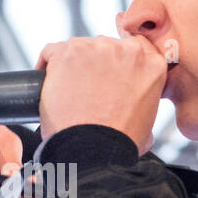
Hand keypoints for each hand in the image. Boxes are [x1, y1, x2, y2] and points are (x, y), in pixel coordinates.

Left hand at [35, 30, 166, 154]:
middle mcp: (126, 49)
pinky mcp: (67, 52)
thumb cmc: (118, 143)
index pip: (135, 50)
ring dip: (73, 64)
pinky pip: (52, 52)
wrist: (93, 150)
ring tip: (66, 90)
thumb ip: (144, 105)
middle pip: (106, 47)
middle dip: (96, 65)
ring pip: (80, 48)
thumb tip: (134, 111)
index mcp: (151, 64)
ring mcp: (96, 47)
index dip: (119, 64)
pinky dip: (47, 65)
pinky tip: (46, 82)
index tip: (110, 77)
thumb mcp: (148, 123)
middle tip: (86, 89)